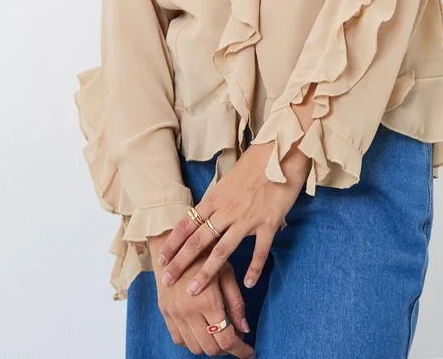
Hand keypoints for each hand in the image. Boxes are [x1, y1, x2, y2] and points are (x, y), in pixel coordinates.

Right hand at [149, 237, 254, 356]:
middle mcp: (188, 312)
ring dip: (209, 346)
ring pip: (194, 347)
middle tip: (234, 338)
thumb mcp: (226, 272)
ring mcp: (174, 314)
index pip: (226, 339)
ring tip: (218, 333)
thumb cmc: (206, 252)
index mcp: (207, 301)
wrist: (174, 240)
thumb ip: (236, 302)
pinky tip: (201, 329)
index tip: (249, 351)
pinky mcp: (164, 312)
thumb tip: (244, 329)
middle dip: (226, 349)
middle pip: (210, 348)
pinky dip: (191, 341)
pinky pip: (178, 339)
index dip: (240, 350)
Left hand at [155, 139, 309, 296]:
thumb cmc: (256, 161)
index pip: (188, 223)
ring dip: (206, 272)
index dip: (173, 242)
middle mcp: (227, 210)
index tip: (161, 258)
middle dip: (181, 262)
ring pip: (222, 250)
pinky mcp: (268, 223)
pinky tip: (248, 283)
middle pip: (198, 240)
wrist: (281, 152)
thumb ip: (219, 196)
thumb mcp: (230, 177)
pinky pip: (259, 251)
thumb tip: (208, 207)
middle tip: (167, 280)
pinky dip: (254, 269)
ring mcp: (247, 218)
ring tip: (194, 290)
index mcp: (216, 197)